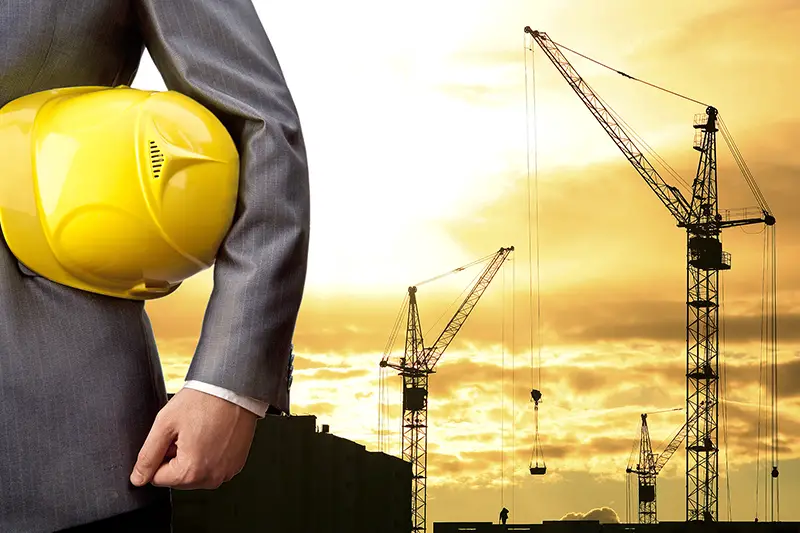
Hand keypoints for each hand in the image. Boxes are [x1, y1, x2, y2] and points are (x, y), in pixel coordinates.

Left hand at [130, 387, 258, 488]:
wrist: (234, 388)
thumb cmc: (204, 400)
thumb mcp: (165, 424)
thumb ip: (147, 455)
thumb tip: (138, 478)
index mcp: (191, 471)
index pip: (158, 478)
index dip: (160, 454)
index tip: (172, 436)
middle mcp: (212, 477)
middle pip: (178, 478)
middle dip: (177, 457)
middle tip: (188, 432)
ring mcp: (226, 472)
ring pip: (196, 473)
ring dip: (194, 456)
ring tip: (202, 431)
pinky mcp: (236, 464)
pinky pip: (213, 467)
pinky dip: (210, 454)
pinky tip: (214, 434)